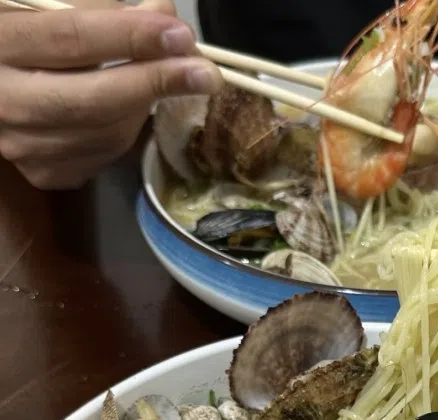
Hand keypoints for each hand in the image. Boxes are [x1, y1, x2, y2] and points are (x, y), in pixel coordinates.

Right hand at [0, 1, 220, 188]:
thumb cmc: (18, 32)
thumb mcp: (41, 4)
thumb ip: (94, 6)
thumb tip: (162, 15)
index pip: (70, 39)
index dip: (129, 37)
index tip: (179, 34)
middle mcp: (5, 103)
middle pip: (93, 101)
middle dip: (155, 84)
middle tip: (206, 73)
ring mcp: (24, 146)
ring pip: (106, 134)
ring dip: (145, 105)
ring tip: (167, 77)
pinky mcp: (44, 173)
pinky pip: (103, 155)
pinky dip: (128, 128)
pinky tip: (133, 106)